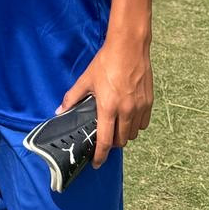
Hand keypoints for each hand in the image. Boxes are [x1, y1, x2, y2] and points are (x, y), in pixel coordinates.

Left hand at [59, 35, 152, 165]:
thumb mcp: (86, 79)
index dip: (100, 155)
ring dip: (124, 134)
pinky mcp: (149, 102)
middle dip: (112, 143)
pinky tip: (128, 117)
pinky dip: (136, 125)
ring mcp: (139, 107)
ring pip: (133, 134)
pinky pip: (143, 123)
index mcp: (108, 107)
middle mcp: (126, 111)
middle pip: (121, 141)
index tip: (96, 163)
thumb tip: (59, 111)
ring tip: (116, 126)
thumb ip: (72, 97)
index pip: (106, 141)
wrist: (129, 46)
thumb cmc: (106, 61)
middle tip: (105, 138)